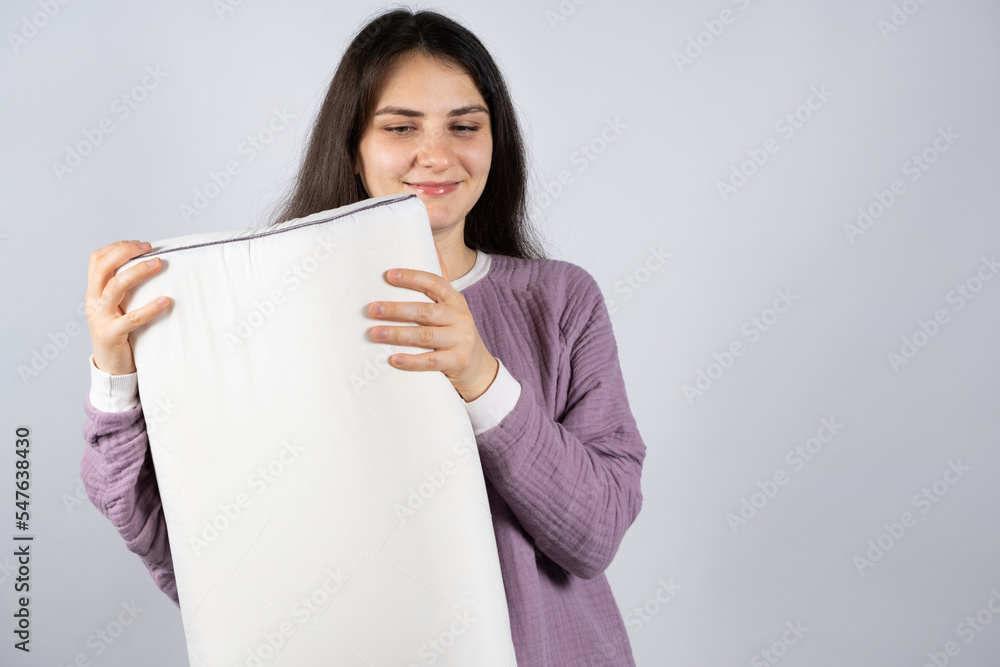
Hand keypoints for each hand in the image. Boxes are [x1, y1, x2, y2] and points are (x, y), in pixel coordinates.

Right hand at [86, 240, 170, 374]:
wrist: (111, 368)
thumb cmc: (121, 334)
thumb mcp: (119, 308)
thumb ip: (127, 290)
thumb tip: (155, 265)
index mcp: (94, 292)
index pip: (97, 260)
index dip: (117, 247)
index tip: (142, 244)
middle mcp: (94, 302)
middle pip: (103, 268)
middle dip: (124, 253)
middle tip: (149, 249)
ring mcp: (101, 318)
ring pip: (114, 288)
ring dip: (137, 273)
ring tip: (158, 264)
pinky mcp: (111, 335)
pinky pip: (131, 319)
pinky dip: (149, 308)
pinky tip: (166, 301)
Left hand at [367, 246, 498, 401]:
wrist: (478, 365)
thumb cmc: (455, 331)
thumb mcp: (451, 306)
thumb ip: (439, 283)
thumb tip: (432, 246)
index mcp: (454, 300)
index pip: (434, 283)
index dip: (412, 277)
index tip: (389, 275)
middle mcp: (459, 317)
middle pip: (425, 311)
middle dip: (396, 309)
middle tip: (372, 309)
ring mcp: (460, 340)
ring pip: (425, 335)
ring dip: (398, 334)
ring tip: (375, 333)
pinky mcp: (457, 361)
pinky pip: (431, 361)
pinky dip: (411, 361)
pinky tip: (394, 359)